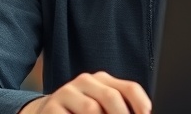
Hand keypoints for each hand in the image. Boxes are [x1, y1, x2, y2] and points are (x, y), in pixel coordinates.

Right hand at [19, 71, 150, 113]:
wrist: (48, 112)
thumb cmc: (81, 113)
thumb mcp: (102, 107)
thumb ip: (119, 107)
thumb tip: (143, 113)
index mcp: (102, 80)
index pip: (129, 88)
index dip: (141, 104)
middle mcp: (84, 81)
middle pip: (111, 97)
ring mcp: (67, 92)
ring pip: (91, 109)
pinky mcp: (52, 107)